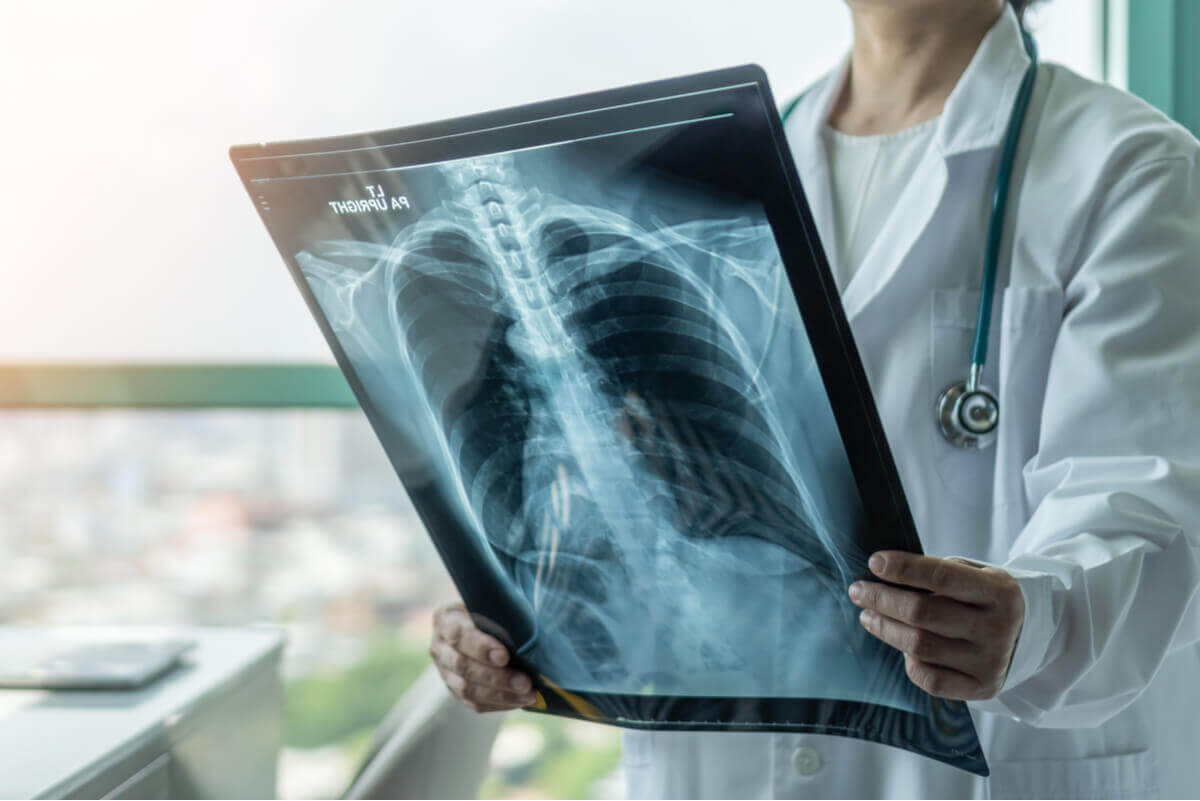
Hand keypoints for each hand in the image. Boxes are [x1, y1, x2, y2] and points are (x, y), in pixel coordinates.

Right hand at [430, 603, 537, 712]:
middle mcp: (440, 647)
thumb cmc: (492, 610)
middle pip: (463, 666)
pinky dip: (498, 704)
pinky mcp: (455, 691)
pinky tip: (520, 700)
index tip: (505, 656)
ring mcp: (445, 672)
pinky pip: (473, 703)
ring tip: (527, 694)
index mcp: (445, 619)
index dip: (481, 647)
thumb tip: (529, 627)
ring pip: (467, 689)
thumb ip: (503, 610)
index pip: (459, 634)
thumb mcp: (492, 604)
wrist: (481, 627)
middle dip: (496, 677)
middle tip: (525, 682)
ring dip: (500, 694)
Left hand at [848, 551, 1024, 700]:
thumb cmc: (986, 599)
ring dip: (886, 629)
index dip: (905, 568)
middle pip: (923, 613)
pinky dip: (909, 662)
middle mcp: (997, 628)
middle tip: (858, 590)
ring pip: (921, 647)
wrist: (1029, 635)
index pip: (943, 576)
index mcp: (999, 592)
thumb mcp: (977, 575)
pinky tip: (900, 647)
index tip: (875, 562)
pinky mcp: (981, 688)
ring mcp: (990, 662)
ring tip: (868, 616)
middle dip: (883, 599)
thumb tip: (885, 576)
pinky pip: (931, 679)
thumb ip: (940, 574)